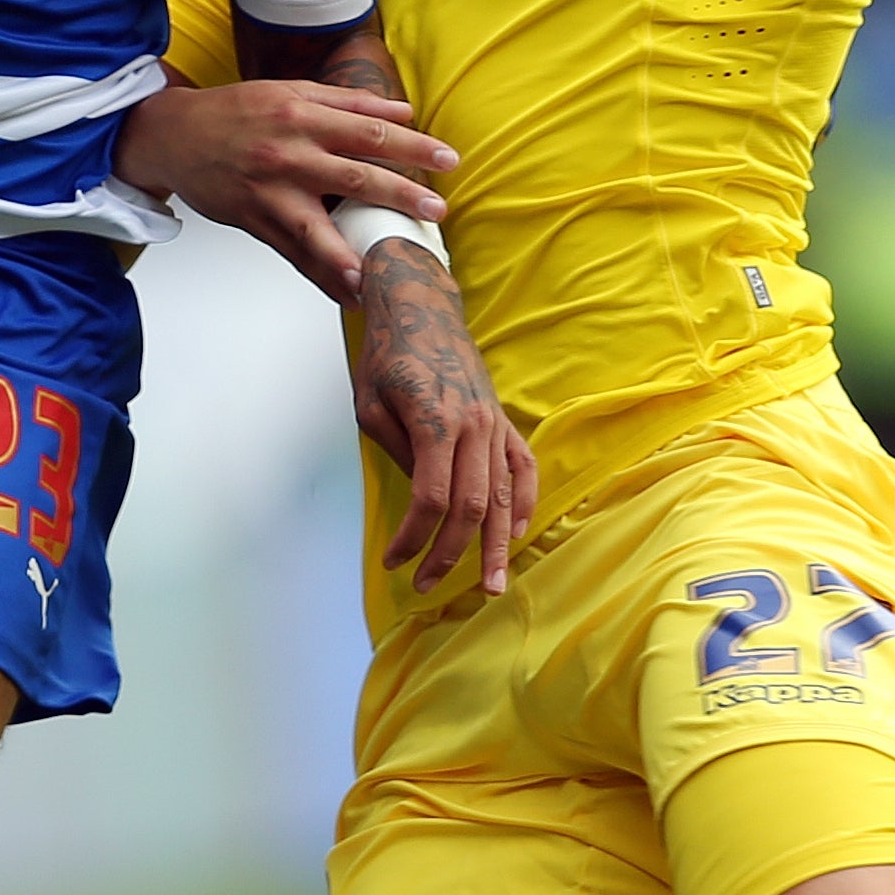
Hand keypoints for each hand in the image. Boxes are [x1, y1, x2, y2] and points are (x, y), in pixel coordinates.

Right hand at [115, 76, 457, 299]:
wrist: (173, 135)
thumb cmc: (235, 112)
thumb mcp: (291, 92)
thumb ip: (349, 103)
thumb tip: (403, 110)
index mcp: (302, 116)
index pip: (370, 132)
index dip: (413, 146)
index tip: (448, 160)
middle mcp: (288, 154)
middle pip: (355, 176)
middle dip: (401, 195)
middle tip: (438, 210)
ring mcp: (269, 192)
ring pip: (318, 227)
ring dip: (353, 253)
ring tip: (382, 273)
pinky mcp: (254, 221)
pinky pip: (293, 254)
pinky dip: (323, 274)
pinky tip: (349, 291)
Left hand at [351, 243, 537, 596]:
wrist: (422, 308)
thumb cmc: (386, 355)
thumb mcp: (370, 404)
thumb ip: (399, 453)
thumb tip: (422, 501)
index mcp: (434, 420)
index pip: (432, 499)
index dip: (414, 539)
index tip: (395, 562)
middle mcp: (472, 425)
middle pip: (471, 506)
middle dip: (452, 555)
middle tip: (431, 586)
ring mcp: (493, 423)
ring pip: (502, 494)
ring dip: (495, 544)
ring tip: (492, 585)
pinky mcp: (502, 419)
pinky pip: (524, 467)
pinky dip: (524, 502)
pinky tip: (516, 533)